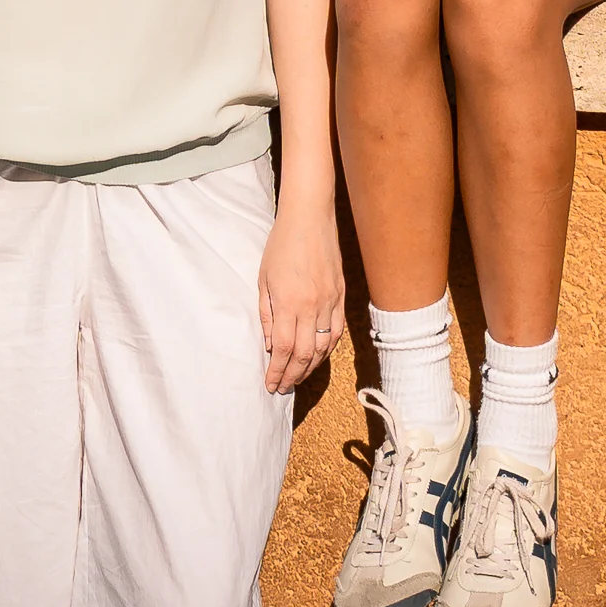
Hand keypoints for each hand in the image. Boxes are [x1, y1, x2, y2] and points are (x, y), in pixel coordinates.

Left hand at [257, 190, 345, 394]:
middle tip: (283, 387)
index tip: (270, 384)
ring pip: (323, 347)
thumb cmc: (280, 245)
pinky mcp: (341, 296)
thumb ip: (266, 314)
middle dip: (292, 375)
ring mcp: (330, 301)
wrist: (310, 218)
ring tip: (298, 377)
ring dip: (310, 367)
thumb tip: (269, 345)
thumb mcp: (264, 279)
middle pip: (303, 354)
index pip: (282, 349)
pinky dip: (327, 349)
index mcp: (289, 302)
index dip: (277, 371)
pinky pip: (337, 331)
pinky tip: (318, 357)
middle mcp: (312, 306)